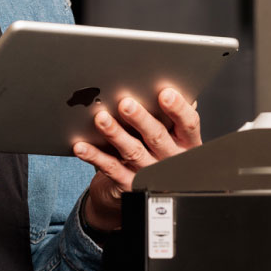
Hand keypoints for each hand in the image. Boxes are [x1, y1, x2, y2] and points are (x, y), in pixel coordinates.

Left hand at [73, 88, 200, 233]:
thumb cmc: (153, 149)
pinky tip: (82, 146)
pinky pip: (111, 168)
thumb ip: (167, 112)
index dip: (178, 109)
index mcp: (185, 142)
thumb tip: (165, 82)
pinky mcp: (129, 185)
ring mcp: (150, 173)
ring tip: (101, 119)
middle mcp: (170, 159)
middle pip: (157, 137)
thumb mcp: (167, 131)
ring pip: (133, 152)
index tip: (165, 93)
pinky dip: (95, 156)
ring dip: (116, 134)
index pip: (188, 124)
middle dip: (141, 119)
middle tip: (126, 104)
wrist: (138, 188)